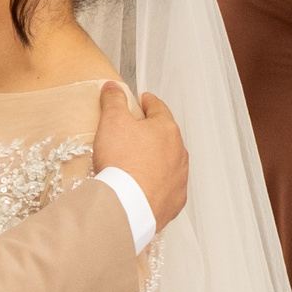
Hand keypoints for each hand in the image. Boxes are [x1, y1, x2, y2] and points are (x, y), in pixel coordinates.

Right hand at [91, 82, 186, 231]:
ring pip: (170, 162)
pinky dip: (158, 184)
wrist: (128, 204)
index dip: (148, 102)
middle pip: (166, 136)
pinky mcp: (175, 200)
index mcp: (166, 129)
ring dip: (158, 159)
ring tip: (140, 162)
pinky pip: (168, 187)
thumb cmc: (122, 161)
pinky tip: (146, 187)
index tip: (143, 100)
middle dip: (153, 132)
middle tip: (138, 132)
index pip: (158, 108)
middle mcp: (179, 152)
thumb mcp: (112, 121)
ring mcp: (179, 178)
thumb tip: (113, 86)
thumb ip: (114, 100)